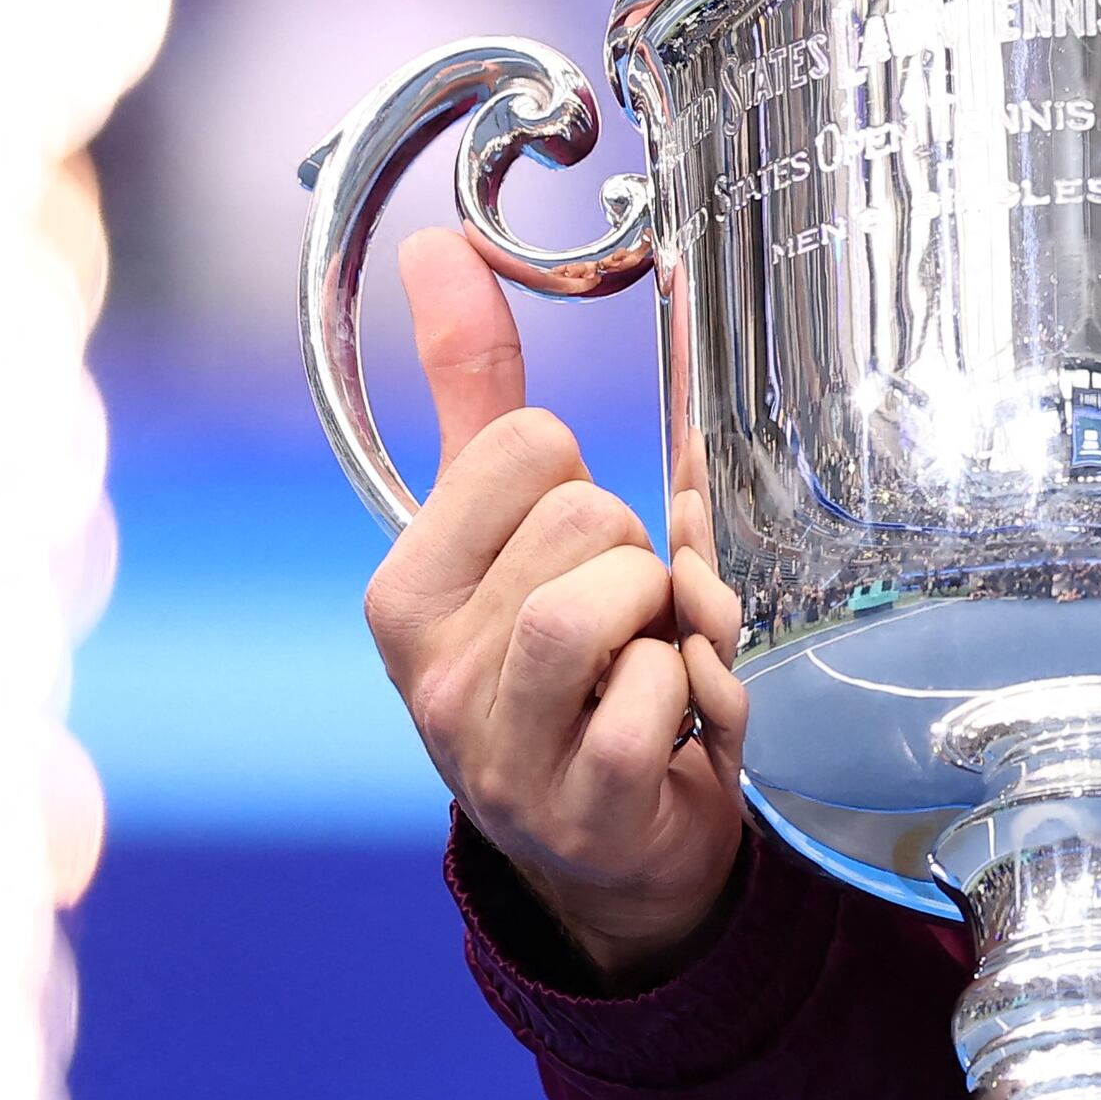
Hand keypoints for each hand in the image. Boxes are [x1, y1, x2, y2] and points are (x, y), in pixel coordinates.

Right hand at [361, 223, 751, 984]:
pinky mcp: (573, 805)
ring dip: (667, 620)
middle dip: (641, 555)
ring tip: (652, 661)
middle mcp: (429, 669)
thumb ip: (476, 390)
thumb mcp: (514, 528)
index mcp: (405, 588)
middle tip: (628, 621)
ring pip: (602, 599)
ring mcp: (494, 745)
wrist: (610, 852)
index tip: (580, 554)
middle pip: (586, 512)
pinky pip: (655, 697)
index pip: (528, 443)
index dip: (588, 484)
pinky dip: (696, 698)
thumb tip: (437, 248)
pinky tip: (677, 728)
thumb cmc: (568, 667)